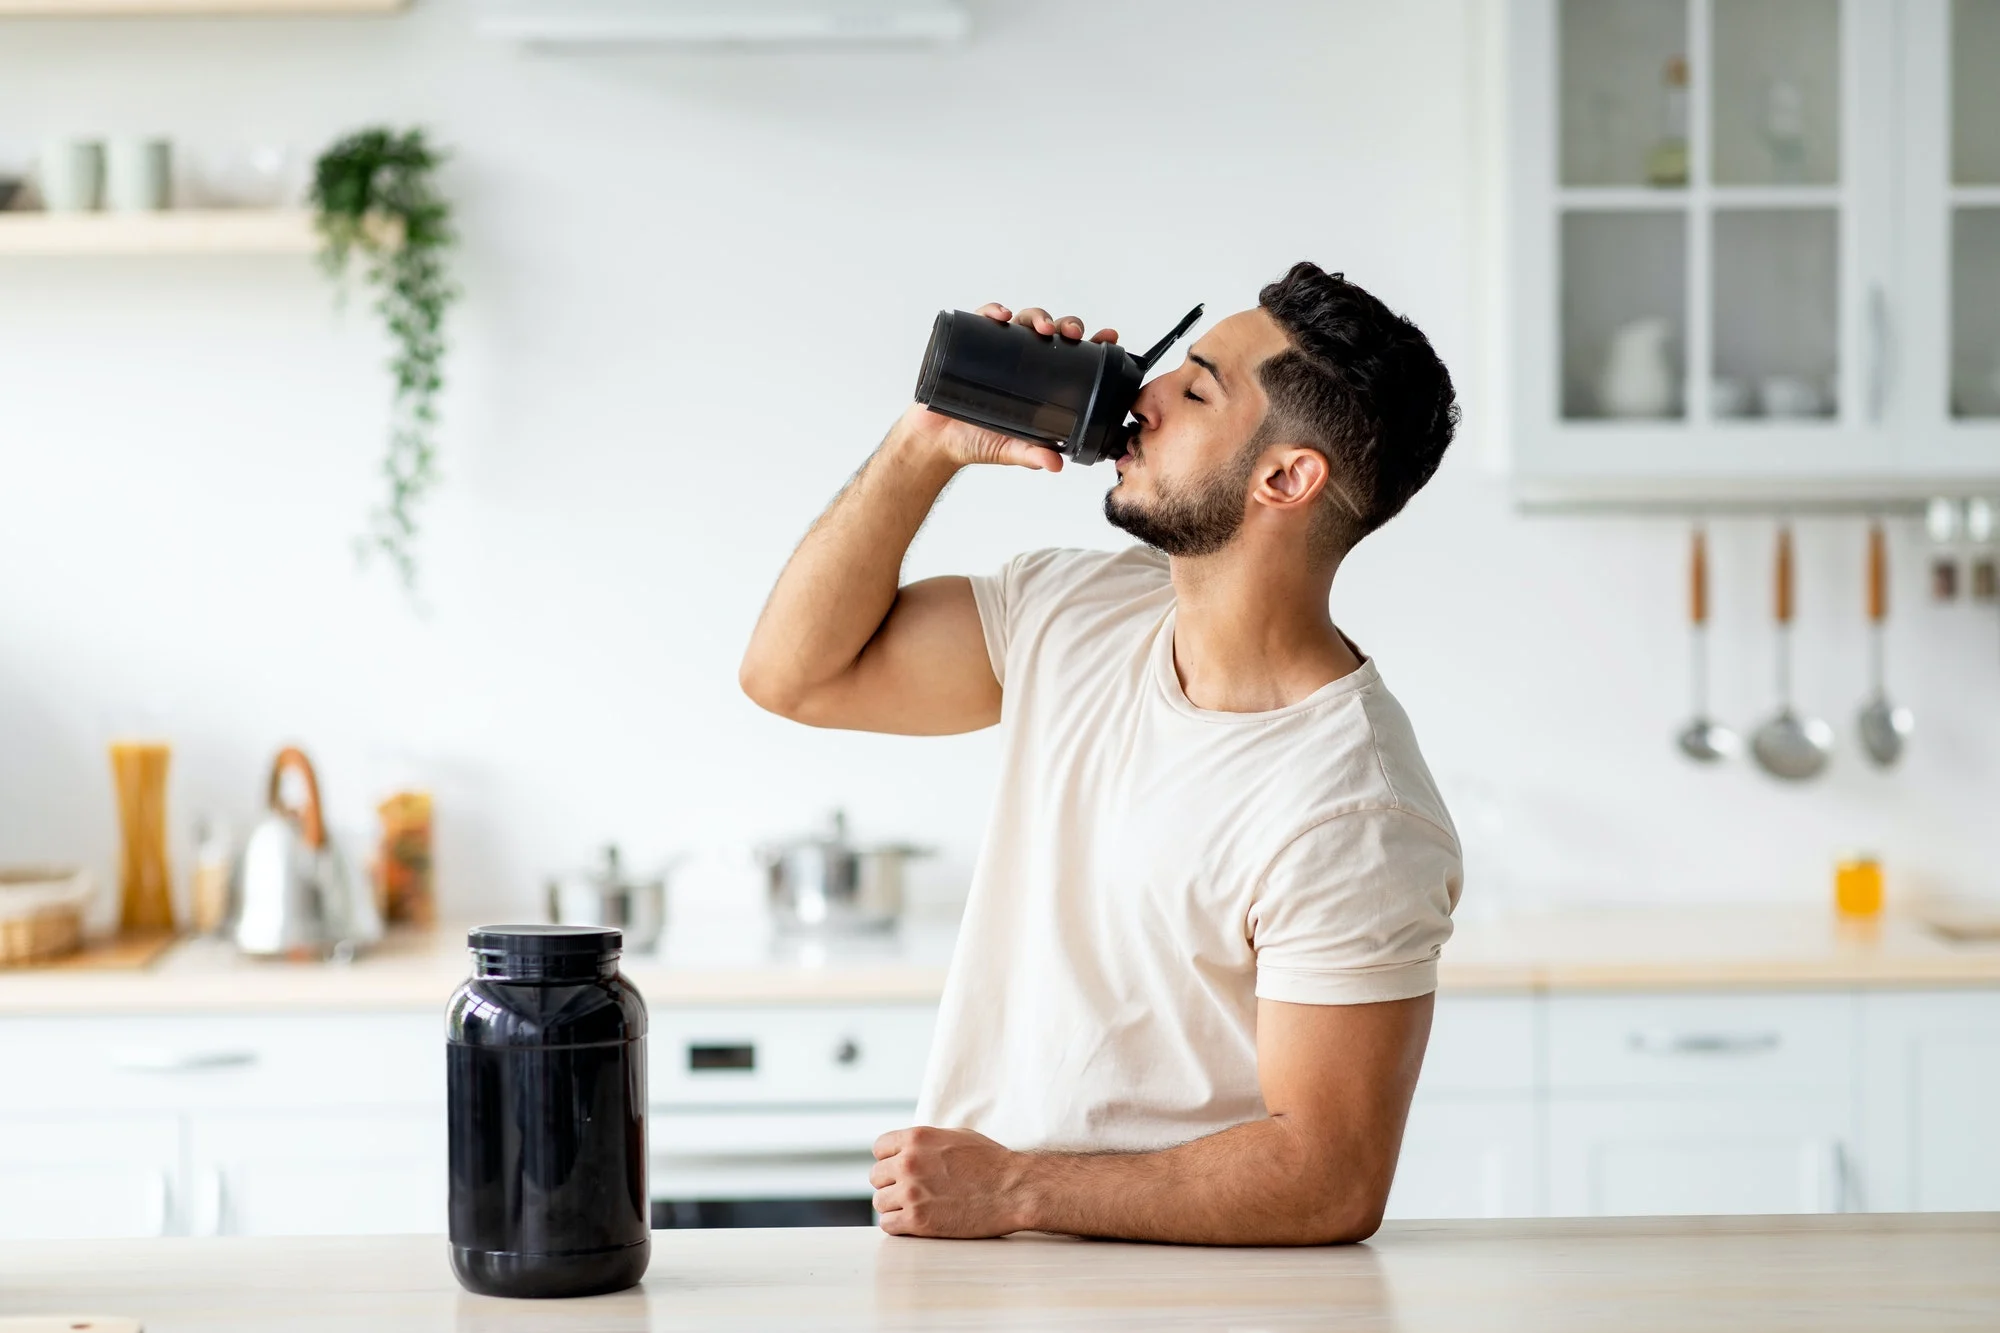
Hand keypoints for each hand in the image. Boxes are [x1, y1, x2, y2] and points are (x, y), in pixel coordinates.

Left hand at [870, 1125, 1030, 1237]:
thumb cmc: (992, 1162)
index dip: (890, 1160)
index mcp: (917, 1138)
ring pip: (880, 1202)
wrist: (1013, 1189)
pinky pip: (888, 1225)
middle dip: (892, 1184)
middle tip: (912, 1192)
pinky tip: (917, 1222)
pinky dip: (899, 1225)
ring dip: (895, 1206)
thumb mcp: (956, 1136)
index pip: (879, 1149)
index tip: (901, 1171)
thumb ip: (926, 1143)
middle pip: (876, 1177)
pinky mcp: (918, 1220)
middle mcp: (908, 1162)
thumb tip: (908, 1150)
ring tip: (917, 1208)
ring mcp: (911, 1191)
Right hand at [897, 303, 1120, 472]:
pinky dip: (992, 311)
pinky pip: (983, 319)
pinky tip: (1001, 315)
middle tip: (1072, 334)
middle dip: (1066, 326)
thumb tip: (1055, 464)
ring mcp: (996, 350)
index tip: (1108, 337)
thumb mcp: (1010, 449)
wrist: (936, 441)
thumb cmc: (976, 441)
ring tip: (1041, 327)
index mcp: (1039, 381)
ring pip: (1023, 320)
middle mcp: (1021, 361)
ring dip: (1037, 316)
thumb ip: (1031, 454)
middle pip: (1051, 332)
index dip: (1092, 344)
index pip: (1072, 357)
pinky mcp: (968, 343)